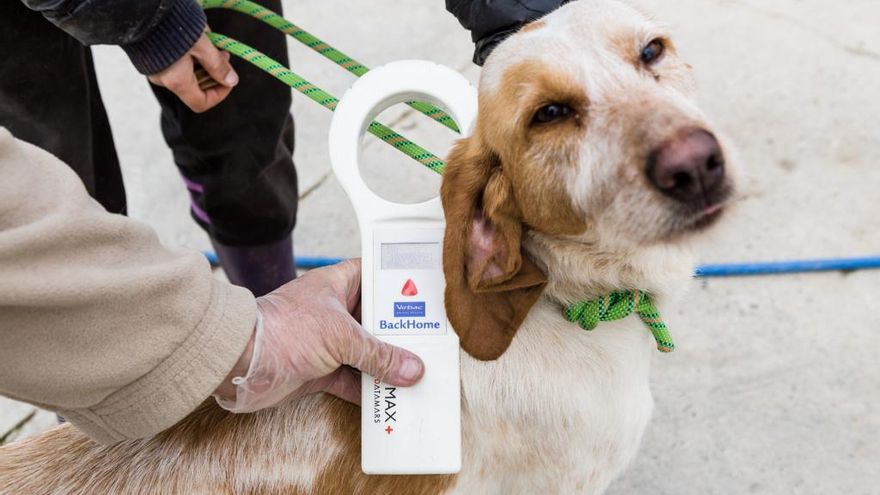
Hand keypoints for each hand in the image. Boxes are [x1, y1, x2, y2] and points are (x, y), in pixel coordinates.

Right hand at [147, 32, 238, 112]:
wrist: (142, 10)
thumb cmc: (172, 26)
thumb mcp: (202, 45)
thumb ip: (217, 65)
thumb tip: (232, 80)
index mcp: (176, 81)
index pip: (201, 103)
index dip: (219, 94)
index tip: (228, 79)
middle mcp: (163, 80)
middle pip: (196, 89)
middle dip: (213, 74)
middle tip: (223, 55)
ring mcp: (155, 70)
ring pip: (187, 75)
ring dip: (204, 64)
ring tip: (211, 43)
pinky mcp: (151, 58)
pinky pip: (175, 65)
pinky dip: (190, 57)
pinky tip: (197, 40)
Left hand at [214, 259, 424, 412]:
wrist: (240, 363)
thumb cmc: (283, 330)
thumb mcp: (340, 336)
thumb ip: (379, 354)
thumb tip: (412, 368)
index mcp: (337, 284)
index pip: (374, 274)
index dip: (398, 280)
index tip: (425, 290)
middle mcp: (333, 310)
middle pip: (376, 318)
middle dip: (400, 331)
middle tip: (432, 338)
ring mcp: (326, 341)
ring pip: (366, 351)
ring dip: (387, 364)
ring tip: (418, 371)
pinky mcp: (318, 370)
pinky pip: (352, 380)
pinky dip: (368, 390)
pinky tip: (389, 398)